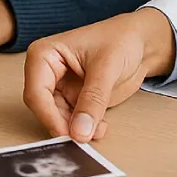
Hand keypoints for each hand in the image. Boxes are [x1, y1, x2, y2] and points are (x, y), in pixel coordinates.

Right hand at [23, 8, 176, 142]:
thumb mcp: (107, 68)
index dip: (48, 116)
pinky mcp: (74, 100)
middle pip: (44, 109)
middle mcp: (48, 73)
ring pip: (57, 119)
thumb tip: (79, 131)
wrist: (141, 43)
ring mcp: (61, 88)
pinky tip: (101, 127)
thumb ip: (93, 100)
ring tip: (98, 130)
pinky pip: (72, 122)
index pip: (36, 92)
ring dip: (76, 130)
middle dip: (63, 125)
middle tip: (82, 138)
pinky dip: (85, 129)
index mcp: (45, 54)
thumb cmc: (121, 39)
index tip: (67, 133)